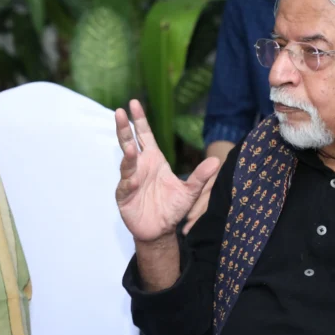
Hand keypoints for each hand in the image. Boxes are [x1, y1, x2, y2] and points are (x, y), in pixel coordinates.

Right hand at [114, 99, 220, 242]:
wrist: (160, 230)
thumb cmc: (172, 208)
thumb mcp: (190, 192)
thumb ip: (200, 176)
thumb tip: (215, 161)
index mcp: (154, 160)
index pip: (144, 135)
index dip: (139, 120)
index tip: (133, 104)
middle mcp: (140, 166)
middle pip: (129, 142)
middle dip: (123, 128)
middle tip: (119, 112)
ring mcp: (130, 180)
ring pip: (126, 163)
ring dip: (128, 156)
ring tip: (131, 149)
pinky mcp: (125, 195)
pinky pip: (126, 186)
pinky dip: (130, 182)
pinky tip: (135, 181)